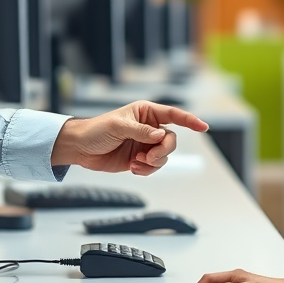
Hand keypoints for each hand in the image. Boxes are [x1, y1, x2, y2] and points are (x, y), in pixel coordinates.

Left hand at [52, 101, 207, 176]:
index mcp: (145, 113)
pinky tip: (133, 168)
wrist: (80, 149)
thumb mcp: (119, 126)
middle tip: (148, 157)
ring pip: (164, 155)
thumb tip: (161, 135)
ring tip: (136, 163)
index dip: (190, 120)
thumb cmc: (96, 130)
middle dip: (162, 150)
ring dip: (153, 162)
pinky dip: (147, 170)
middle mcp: (149, 128)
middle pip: (171, 140)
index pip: (173, 115)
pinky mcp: (139, 159)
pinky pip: (154, 167)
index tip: (203, 127)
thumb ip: (142, 131)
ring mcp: (145, 144)